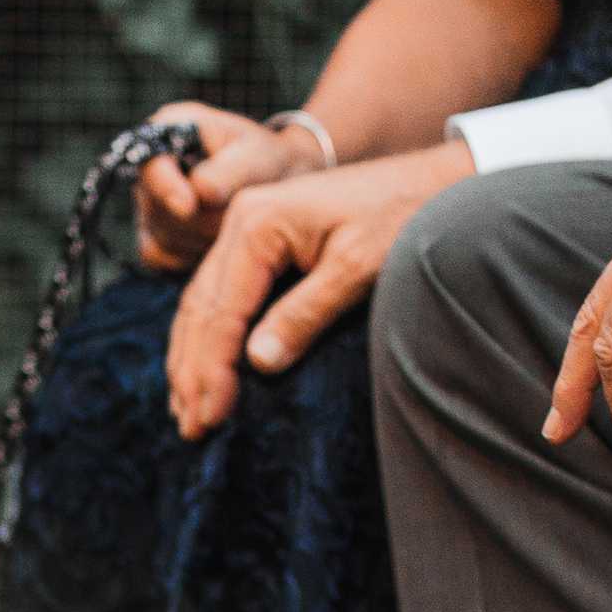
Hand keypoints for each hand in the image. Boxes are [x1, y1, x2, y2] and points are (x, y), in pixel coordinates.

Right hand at [136, 102, 309, 272]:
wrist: (273, 188)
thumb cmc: (265, 162)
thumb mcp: (257, 157)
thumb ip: (229, 172)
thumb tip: (198, 192)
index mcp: (170, 129)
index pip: (150, 162)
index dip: (165, 186)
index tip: (189, 206)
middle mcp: (152, 168)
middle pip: (160, 208)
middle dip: (203, 220)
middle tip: (238, 215)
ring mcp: (148, 206)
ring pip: (163, 238)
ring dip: (202, 241)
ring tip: (232, 225)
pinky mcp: (153, 240)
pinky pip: (162, 260)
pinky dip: (191, 260)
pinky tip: (216, 244)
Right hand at [167, 140, 471, 438]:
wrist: (426, 181)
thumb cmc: (398, 218)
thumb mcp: (356, 268)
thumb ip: (305, 314)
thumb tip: (258, 363)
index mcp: (257, 223)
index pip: (220, 310)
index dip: (212, 370)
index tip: (210, 418)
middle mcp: (241, 220)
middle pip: (200, 309)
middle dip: (191, 373)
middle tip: (191, 429)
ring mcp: (246, 228)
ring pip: (200, 304)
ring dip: (189, 360)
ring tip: (185, 413)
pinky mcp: (259, 241)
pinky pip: (218, 296)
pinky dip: (205, 338)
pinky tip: (201, 371)